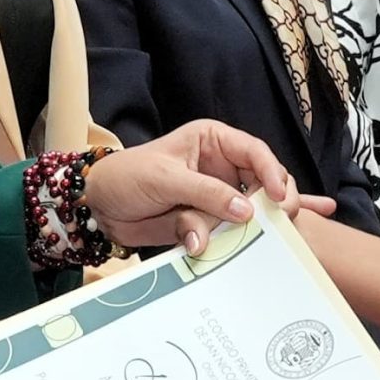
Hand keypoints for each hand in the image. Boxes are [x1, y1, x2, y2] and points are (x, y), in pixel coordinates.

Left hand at [82, 120, 300, 252]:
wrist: (99, 208)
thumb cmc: (127, 177)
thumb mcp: (165, 179)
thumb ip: (205, 194)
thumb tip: (245, 211)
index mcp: (213, 141)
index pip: (254, 152)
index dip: (271, 172)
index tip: (276, 196)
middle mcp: (222, 166)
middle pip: (264, 182)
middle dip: (274, 201)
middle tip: (280, 221)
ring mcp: (219, 196)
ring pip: (253, 210)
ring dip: (256, 226)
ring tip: (260, 238)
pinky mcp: (211, 222)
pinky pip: (237, 231)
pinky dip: (250, 236)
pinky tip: (272, 230)